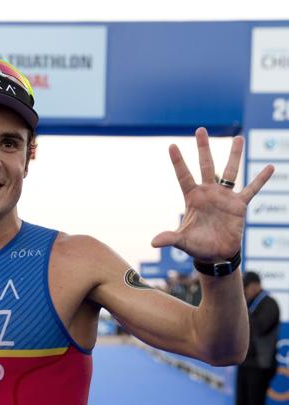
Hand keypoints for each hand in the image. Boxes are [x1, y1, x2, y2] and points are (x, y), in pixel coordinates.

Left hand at [151, 127, 273, 261]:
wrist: (216, 255)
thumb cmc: (197, 246)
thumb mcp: (183, 241)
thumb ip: (170, 238)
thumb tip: (153, 243)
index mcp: (193, 198)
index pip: (184, 176)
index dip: (178, 162)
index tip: (171, 145)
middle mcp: (208, 193)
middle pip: (206, 165)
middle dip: (203, 148)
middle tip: (200, 129)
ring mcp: (224, 197)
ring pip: (230, 172)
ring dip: (234, 155)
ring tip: (238, 138)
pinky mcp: (239, 205)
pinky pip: (252, 189)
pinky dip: (260, 179)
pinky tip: (270, 166)